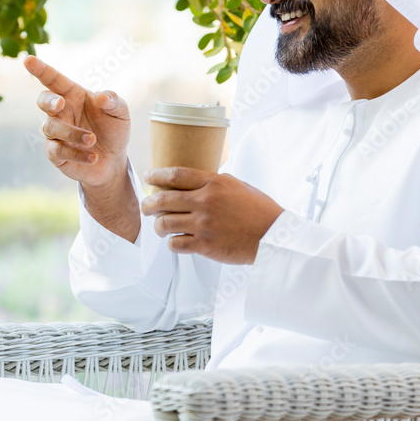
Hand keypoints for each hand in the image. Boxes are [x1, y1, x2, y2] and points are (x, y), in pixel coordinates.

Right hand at [23, 55, 130, 188]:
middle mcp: (61, 112)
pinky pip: (57, 151)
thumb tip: (101, 96)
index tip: (28, 59)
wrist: (113, 161)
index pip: (54, 79)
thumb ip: (113, 101)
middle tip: (61, 103)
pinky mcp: (55, 153)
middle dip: (49, 100)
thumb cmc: (114, 130)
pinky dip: (75, 153)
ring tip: (92, 139)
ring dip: (72, 133)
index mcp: (73, 95)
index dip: (41, 69)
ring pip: (51, 127)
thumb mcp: (120, 114)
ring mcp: (56, 133)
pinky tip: (93, 157)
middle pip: (43, 100)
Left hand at [141, 167, 284, 263]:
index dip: (157, 175)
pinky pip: (176, 244)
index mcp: (214, 183)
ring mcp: (204, 224)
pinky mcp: (205, 245)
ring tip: (160, 226)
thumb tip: (196, 182)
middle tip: (146, 206)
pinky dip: (172, 243)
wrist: (273, 236)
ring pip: (164, 223)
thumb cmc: (259, 210)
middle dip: (149, 204)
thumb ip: (215, 182)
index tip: (149, 177)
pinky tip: (176, 241)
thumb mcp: (238, 185)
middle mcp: (205, 202)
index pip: (176, 175)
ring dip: (158, 225)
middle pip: (163, 199)